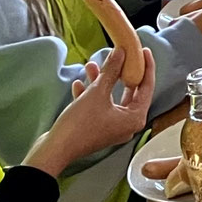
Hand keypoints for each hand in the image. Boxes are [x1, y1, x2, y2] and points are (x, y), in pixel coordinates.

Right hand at [24, 49, 154, 177]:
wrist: (54, 150)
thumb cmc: (80, 124)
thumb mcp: (97, 93)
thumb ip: (112, 71)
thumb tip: (121, 52)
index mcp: (135, 118)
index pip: (147, 87)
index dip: (146, 67)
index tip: (144, 51)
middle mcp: (127, 124)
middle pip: (128, 92)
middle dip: (119, 72)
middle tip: (120, 56)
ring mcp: (112, 128)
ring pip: (110, 98)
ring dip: (100, 82)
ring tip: (90, 65)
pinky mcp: (96, 129)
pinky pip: (98, 107)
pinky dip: (91, 95)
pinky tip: (78, 84)